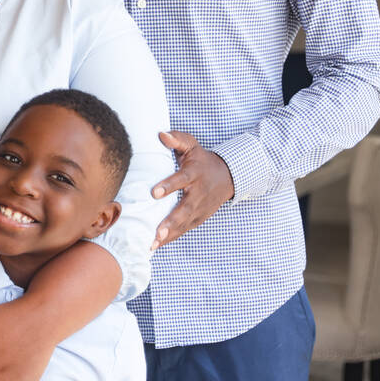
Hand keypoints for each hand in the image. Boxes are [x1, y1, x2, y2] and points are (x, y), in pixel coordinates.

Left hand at [151, 130, 234, 248]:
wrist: (227, 176)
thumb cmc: (202, 160)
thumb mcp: (192, 145)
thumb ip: (177, 139)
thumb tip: (161, 134)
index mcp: (194, 174)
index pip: (181, 179)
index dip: (169, 186)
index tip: (154, 193)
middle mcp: (198, 194)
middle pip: (185, 209)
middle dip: (171, 221)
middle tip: (158, 232)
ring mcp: (200, 209)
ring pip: (184, 224)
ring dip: (169, 235)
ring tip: (152, 244)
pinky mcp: (198, 218)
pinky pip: (184, 229)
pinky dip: (171, 238)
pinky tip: (155, 246)